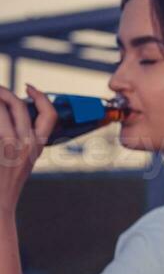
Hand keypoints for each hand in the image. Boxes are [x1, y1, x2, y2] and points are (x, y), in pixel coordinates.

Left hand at [0, 85, 54, 211]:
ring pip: (2, 111)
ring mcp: (9, 146)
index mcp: (37, 147)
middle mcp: (26, 144)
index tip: (29, 88)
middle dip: (4, 91)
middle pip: (18, 105)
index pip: (49, 115)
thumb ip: (23, 142)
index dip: (41, 97)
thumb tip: (12, 118)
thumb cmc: (6, 185)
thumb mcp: (24, 162)